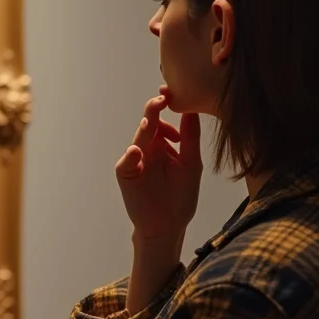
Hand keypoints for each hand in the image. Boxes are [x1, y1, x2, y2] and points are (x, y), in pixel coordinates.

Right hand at [115, 85, 202, 241]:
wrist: (169, 225)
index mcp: (163, 144)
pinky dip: (130, 157)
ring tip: (149, 122)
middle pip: (148, 126)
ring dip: (143, 131)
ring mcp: (135, 161)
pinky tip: (137, 152)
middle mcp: (147, 149)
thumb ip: (190, 137)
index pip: (161, 120)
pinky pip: (126, 163)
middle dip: (153, 112)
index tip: (171, 93)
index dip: (165, 106)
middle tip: (162, 100)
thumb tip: (192, 109)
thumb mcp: (191, 163)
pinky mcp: (126, 175)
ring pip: (137, 140)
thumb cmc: (181, 196)